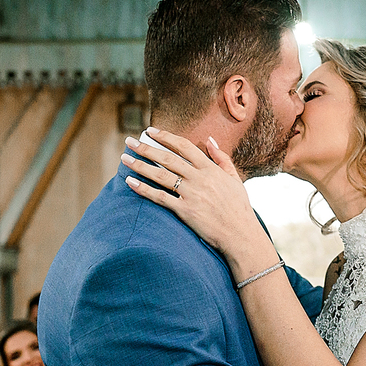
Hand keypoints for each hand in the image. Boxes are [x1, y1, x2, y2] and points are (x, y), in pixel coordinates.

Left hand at [120, 131, 278, 276]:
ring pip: (160, 176)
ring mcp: (192, 195)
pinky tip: (130, 182)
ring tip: (124, 159)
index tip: (150, 131)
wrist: (241, 235)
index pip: (184, 146)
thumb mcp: (235, 179)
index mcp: (211, 169)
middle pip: (167, 159)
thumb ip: (222, 158)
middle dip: (146, 148)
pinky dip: (143, 189)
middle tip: (129, 141)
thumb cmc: (239, 208)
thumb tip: (209, 140)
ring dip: (140, 166)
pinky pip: (160, 197)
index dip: (165, 136)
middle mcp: (199, 179)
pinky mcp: (185, 211)